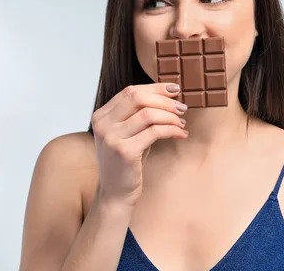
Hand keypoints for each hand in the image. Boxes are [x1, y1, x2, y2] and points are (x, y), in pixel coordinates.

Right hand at [90, 83, 187, 206]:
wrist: (116, 194)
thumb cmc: (127, 162)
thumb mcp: (129, 133)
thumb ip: (141, 113)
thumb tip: (169, 93)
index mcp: (101, 116)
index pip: (130, 91)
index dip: (155, 88)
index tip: (174, 89)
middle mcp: (103, 124)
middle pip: (138, 98)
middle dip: (164, 100)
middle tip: (182, 107)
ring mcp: (112, 138)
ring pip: (148, 114)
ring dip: (171, 116)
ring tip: (181, 123)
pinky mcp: (125, 151)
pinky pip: (155, 132)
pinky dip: (172, 130)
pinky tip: (181, 134)